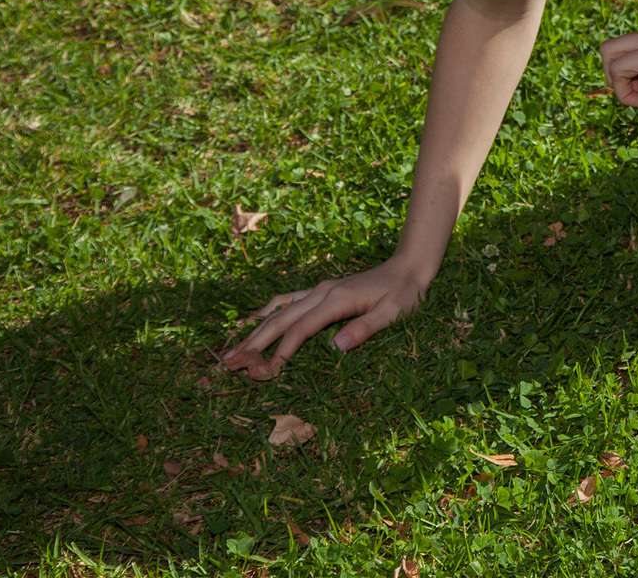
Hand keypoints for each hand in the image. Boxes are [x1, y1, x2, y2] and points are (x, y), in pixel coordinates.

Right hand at [218, 257, 428, 378]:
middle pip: (282, 319)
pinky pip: (287, 300)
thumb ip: (365, 328)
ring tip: (233, 348)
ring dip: (256, 329)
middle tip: (229, 362)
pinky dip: (268, 311)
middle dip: (255, 341)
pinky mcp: (322, 291)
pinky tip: (253, 320)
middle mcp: (322, 292)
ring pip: (279, 309)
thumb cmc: (405, 293)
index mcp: (337, 300)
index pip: (302, 328)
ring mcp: (320, 289)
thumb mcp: (393, 312)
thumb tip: (335, 348)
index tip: (265, 370)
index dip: (283, 349)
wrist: (408, 267)